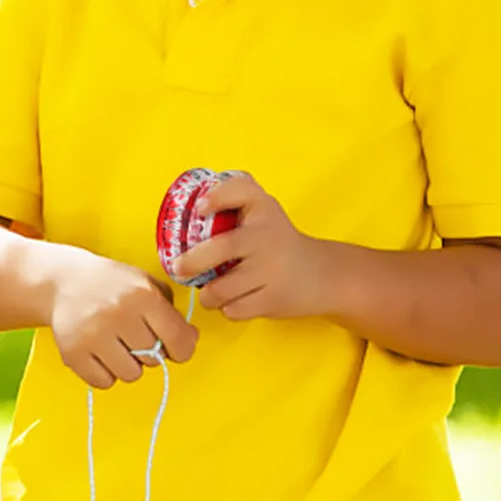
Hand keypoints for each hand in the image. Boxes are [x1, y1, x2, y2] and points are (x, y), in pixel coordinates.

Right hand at [49, 248, 199, 388]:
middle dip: (148, 352)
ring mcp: (92, 334)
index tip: (176, 349)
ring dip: (128, 365)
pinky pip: (103, 382)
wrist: (62, 281)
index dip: (182, 349)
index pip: (177, 338)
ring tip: (116, 345)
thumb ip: (171, 312)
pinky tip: (99, 353)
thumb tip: (190, 341)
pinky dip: (105, 373)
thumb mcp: (146, 284)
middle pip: (153, 359)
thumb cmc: (112, 285)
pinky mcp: (72, 352)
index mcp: (141, 295)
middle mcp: (117, 314)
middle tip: (134, 337)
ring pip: (130, 375)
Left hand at [172, 172, 333, 320]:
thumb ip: (232, 198)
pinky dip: (226, 309)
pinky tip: (233, 301)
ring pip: (222, 288)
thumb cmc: (276, 241)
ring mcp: (272, 270)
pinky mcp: (273, 299)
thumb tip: (187, 204)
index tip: (199, 209)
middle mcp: (268, 237)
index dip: (217, 197)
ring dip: (208, 295)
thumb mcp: (262, 211)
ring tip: (209, 292)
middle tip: (178, 269)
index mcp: (263, 209)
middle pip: (223, 247)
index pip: (241, 191)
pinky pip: (234, 309)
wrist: (321, 274)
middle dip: (193, 261)